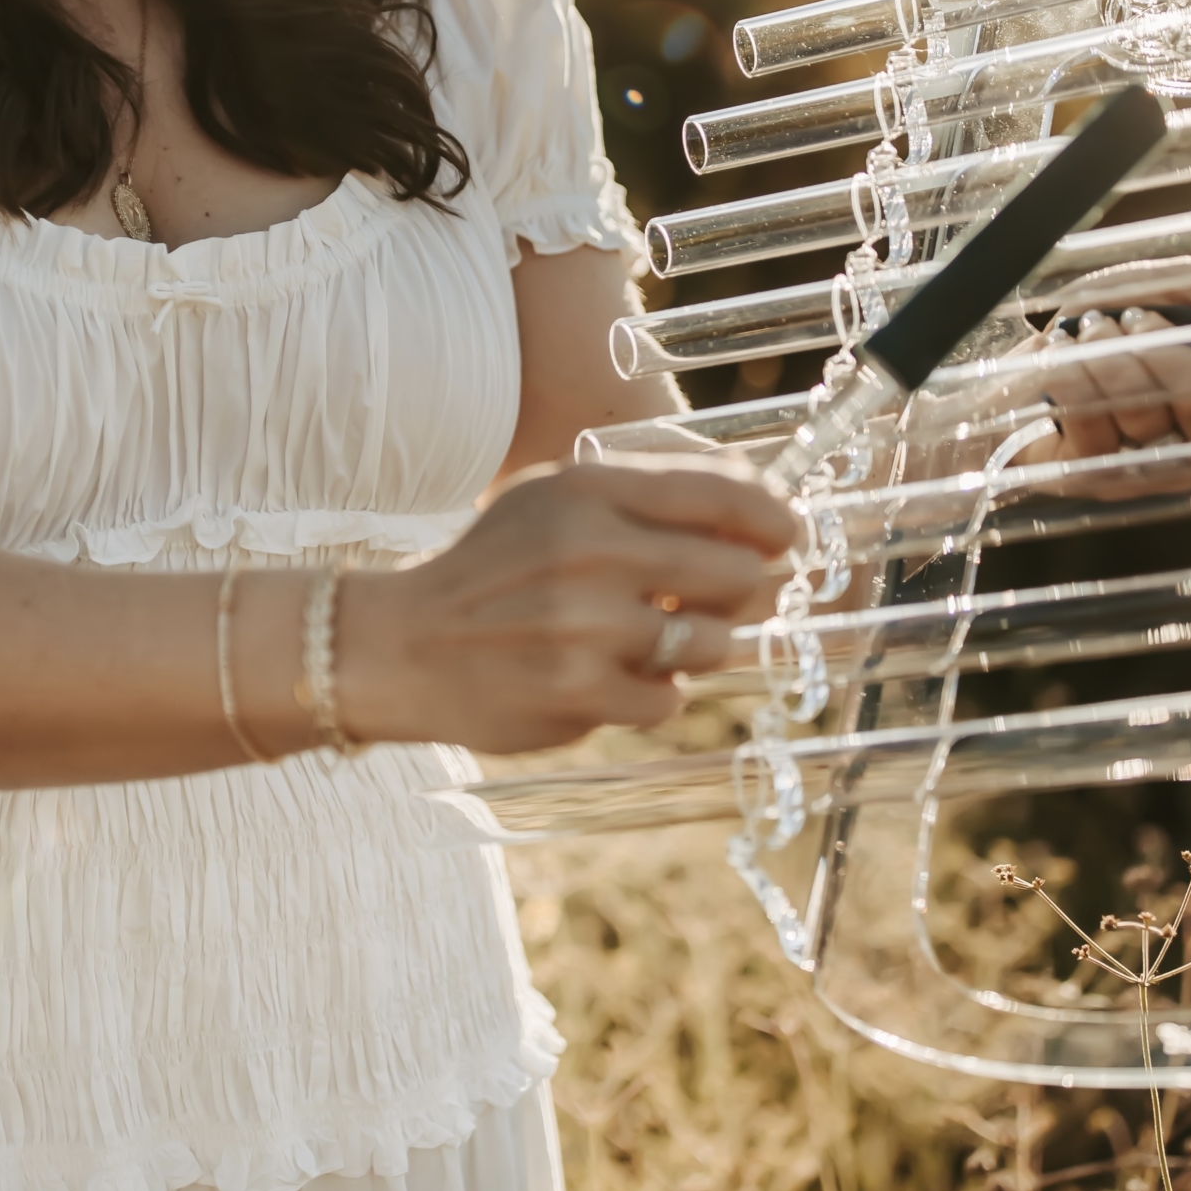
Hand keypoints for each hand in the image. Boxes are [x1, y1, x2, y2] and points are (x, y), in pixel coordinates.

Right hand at [342, 458, 796, 753]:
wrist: (404, 645)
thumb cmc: (496, 568)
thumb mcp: (555, 499)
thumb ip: (648, 492)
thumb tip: (758, 495)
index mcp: (588, 489)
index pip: (722, 495)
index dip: (773, 519)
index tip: (786, 537)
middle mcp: (591, 551)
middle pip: (737, 574)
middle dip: (747, 591)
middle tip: (733, 599)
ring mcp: (587, 627)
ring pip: (715, 644)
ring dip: (700, 647)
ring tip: (658, 640)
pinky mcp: (581, 693)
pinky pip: (670, 700)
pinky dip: (652, 694)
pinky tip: (611, 677)